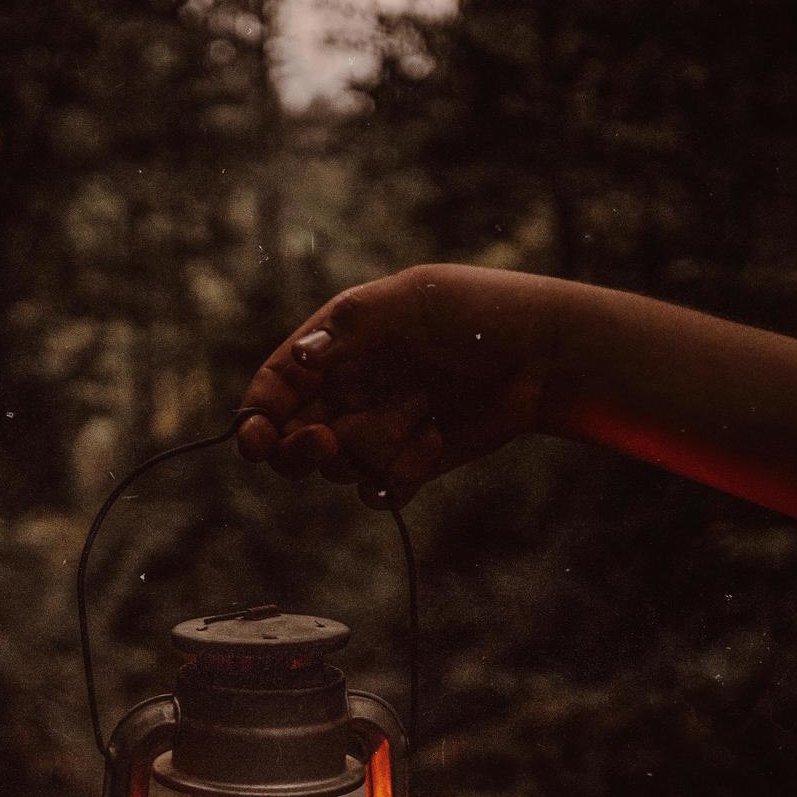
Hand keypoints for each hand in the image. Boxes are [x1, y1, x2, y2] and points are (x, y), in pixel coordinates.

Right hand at [237, 264, 562, 506]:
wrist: (540, 353)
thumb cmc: (475, 312)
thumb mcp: (409, 303)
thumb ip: (350, 329)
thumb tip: (300, 359)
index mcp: (333, 349)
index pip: (275, 390)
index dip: (257, 418)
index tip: (256, 443)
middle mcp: (347, 394)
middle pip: (290, 443)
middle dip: (303, 449)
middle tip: (328, 442)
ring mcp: (375, 432)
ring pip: (339, 468)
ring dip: (376, 447)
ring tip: (422, 411)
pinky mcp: (407, 466)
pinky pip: (377, 492)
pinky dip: (399, 478)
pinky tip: (433, 441)